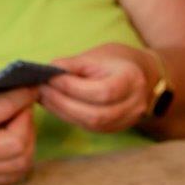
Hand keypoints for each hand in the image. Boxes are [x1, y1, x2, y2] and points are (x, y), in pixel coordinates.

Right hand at [0, 89, 36, 184]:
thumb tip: (15, 93)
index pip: (1, 109)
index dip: (22, 97)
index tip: (32, 87)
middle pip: (18, 141)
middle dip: (27, 121)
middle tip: (24, 107)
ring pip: (22, 162)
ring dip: (29, 140)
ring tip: (21, 124)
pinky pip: (15, 176)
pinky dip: (23, 159)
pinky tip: (17, 145)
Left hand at [39, 43, 157, 132]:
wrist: (143, 76)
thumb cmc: (117, 61)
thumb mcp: (97, 55)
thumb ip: (73, 65)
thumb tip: (47, 72)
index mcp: (132, 80)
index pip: (103, 92)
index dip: (73, 87)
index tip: (50, 77)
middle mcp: (134, 105)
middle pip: (96, 114)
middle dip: (64, 103)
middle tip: (41, 90)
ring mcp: (128, 120)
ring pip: (92, 125)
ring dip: (63, 112)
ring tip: (44, 97)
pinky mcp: (116, 128)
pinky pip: (91, 128)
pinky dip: (70, 117)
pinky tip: (56, 106)